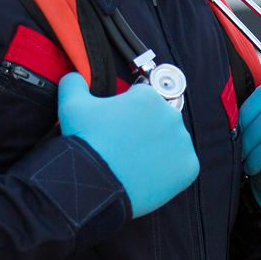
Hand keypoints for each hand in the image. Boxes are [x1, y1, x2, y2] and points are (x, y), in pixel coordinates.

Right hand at [58, 72, 198, 218]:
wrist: (94, 184)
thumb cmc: (85, 142)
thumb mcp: (72, 104)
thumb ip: (74, 82)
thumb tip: (74, 75)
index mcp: (149, 97)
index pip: (143, 101)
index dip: (128, 114)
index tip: (117, 128)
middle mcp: (171, 116)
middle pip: (160, 121)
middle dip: (145, 131)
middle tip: (125, 147)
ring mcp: (182, 143)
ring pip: (172, 143)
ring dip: (158, 150)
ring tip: (135, 163)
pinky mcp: (189, 167)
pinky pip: (182, 166)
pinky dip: (169, 171)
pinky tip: (148, 175)